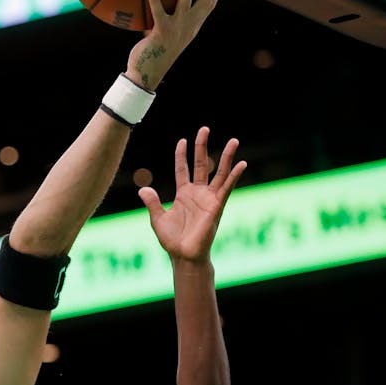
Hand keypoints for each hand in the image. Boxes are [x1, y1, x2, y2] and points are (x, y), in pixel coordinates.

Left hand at [126, 0, 222, 90]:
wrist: (147, 73)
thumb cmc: (157, 51)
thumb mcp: (170, 34)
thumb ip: (170, 19)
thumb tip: (161, 4)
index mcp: (194, 25)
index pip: (210, 3)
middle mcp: (190, 25)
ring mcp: (177, 28)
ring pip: (186, 1)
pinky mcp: (162, 31)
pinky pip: (158, 12)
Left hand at [139, 127, 245, 262]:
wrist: (183, 256)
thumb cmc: (172, 240)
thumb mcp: (158, 219)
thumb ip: (152, 203)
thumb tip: (143, 189)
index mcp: (184, 194)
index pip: (183, 169)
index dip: (182, 155)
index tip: (182, 141)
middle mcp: (198, 193)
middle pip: (201, 164)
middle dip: (202, 146)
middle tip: (204, 128)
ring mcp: (209, 198)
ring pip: (219, 173)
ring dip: (226, 157)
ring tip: (233, 140)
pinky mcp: (217, 206)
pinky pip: (227, 188)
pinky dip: (234, 176)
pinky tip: (242, 163)